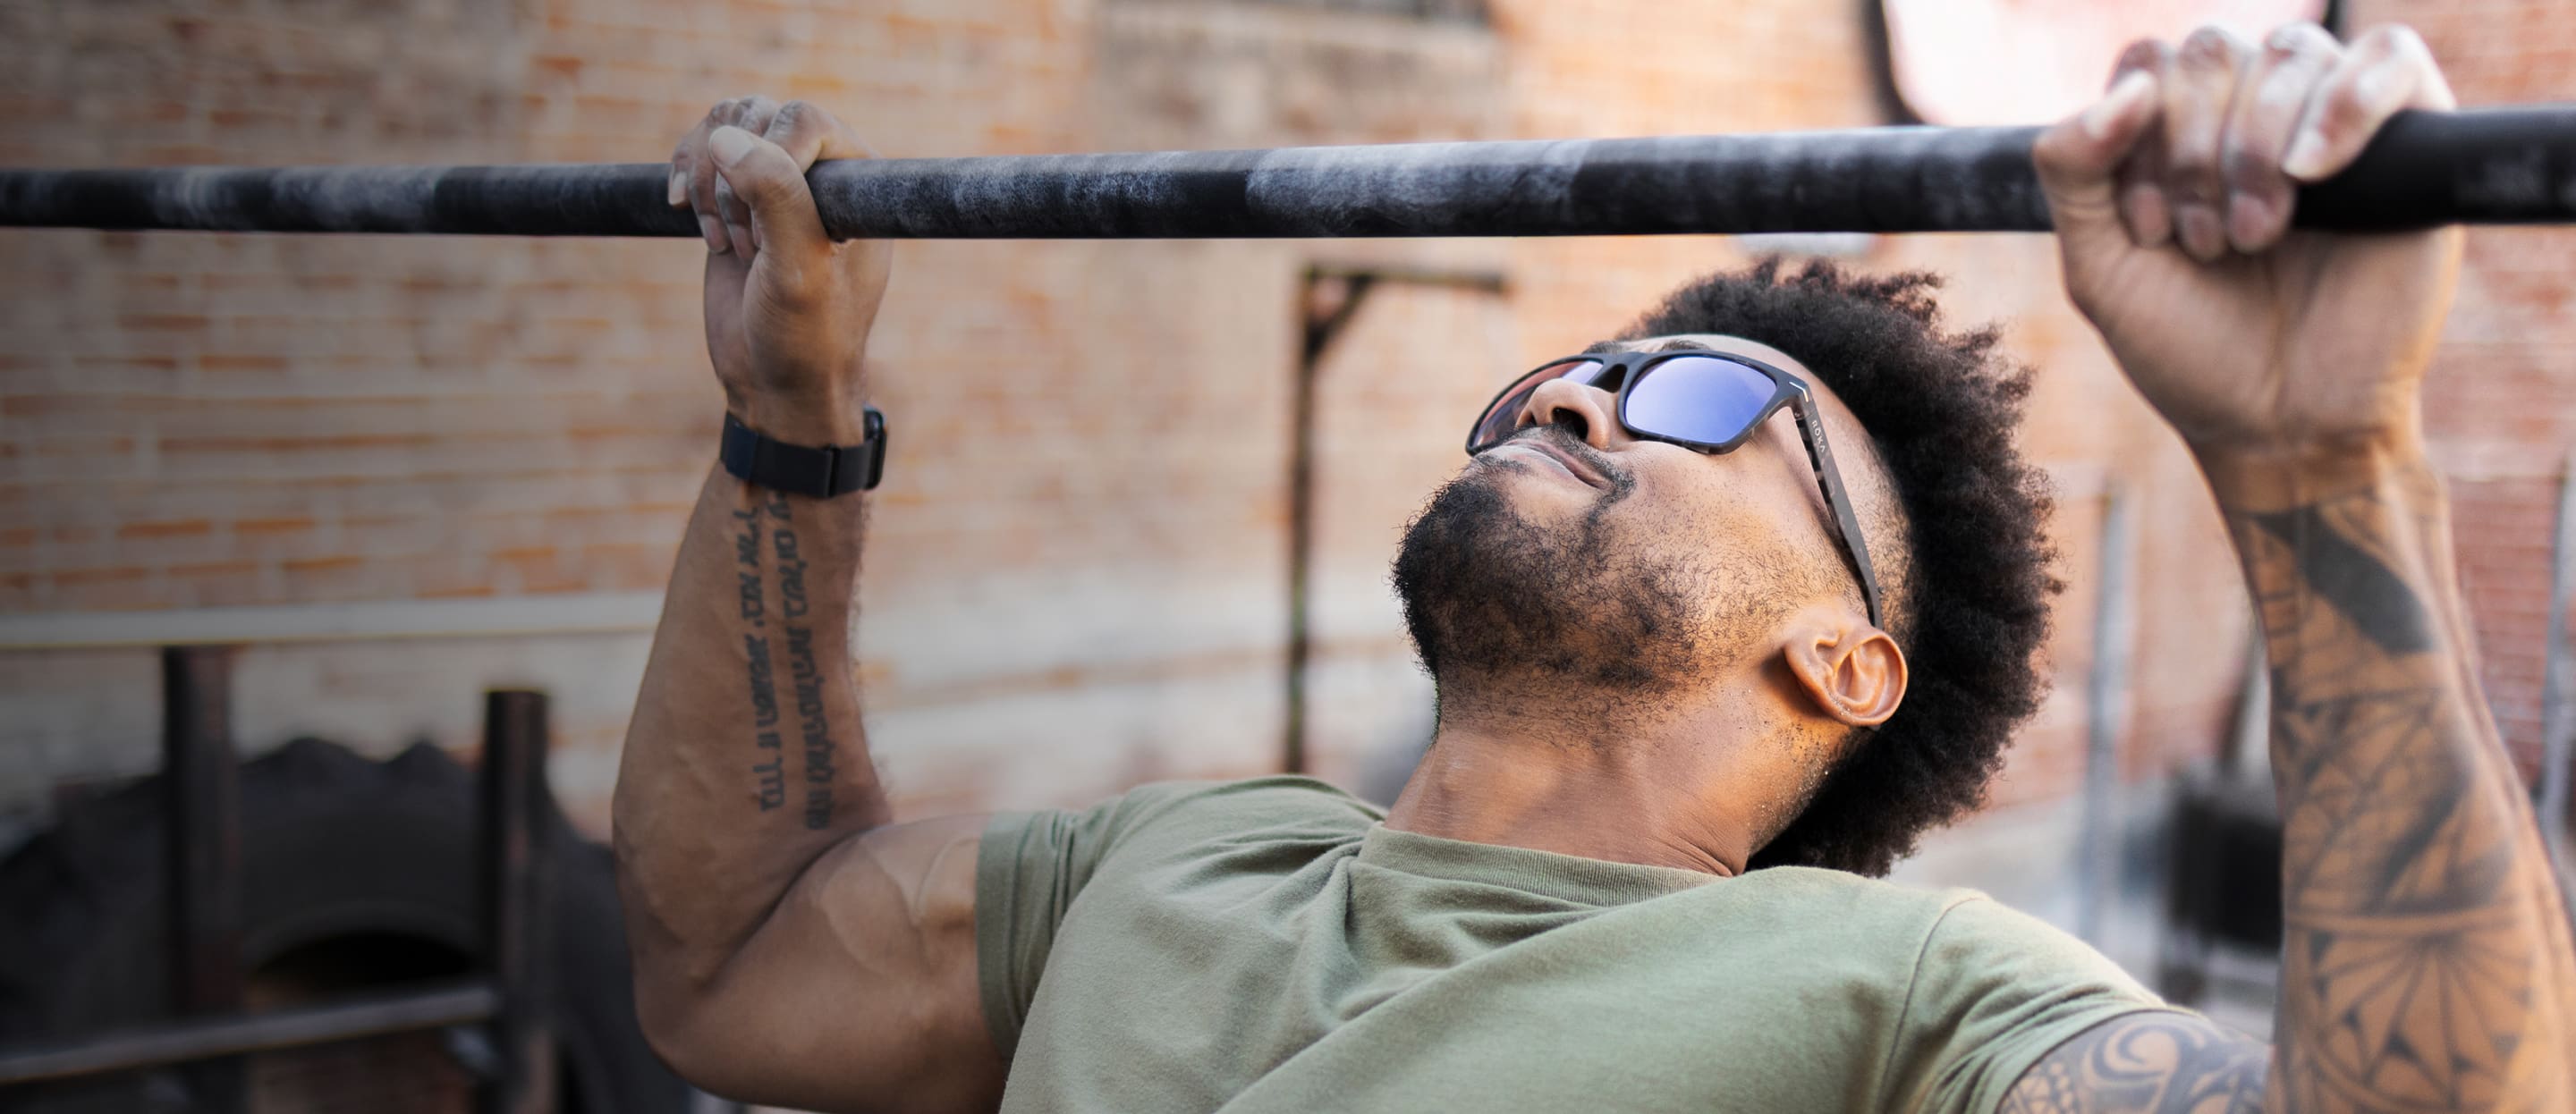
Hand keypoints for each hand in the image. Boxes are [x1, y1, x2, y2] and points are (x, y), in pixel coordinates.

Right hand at [670, 97, 893, 443]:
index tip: (764, 232)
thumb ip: (776, 197)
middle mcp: (820, 173)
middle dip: (733, 180)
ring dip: (708, 181)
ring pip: (725, 126)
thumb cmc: (806, 336)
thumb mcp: (798, 271)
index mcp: (856, 183)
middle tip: (747, 247)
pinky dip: (686, 176)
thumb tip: (727, 136)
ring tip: (724, 242)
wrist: (774, 382)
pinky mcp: (735, 197)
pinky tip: (684, 213)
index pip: (803, 120)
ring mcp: (776, 182)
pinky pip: (703, 148)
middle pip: (756, 116)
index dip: (768, 160)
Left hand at [2032, 24, 2462, 459]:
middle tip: (2206, 244)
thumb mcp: (2100, 266)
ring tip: (2254, 238)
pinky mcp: (2413, 141)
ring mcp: (2334, 121)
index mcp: (2178, 132)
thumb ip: (2072, 169)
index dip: (2137, 138)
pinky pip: (2391, 56)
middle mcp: (2255, 112)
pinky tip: (2312, 170)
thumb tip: (2130, 86)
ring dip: (2254, 149)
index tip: (2150, 229)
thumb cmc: (2191, 348)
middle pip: (2213, 50)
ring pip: (2291, 51)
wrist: (2281, 422)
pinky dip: (2345, 103)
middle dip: (2193, 151)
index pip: (2148, 64)